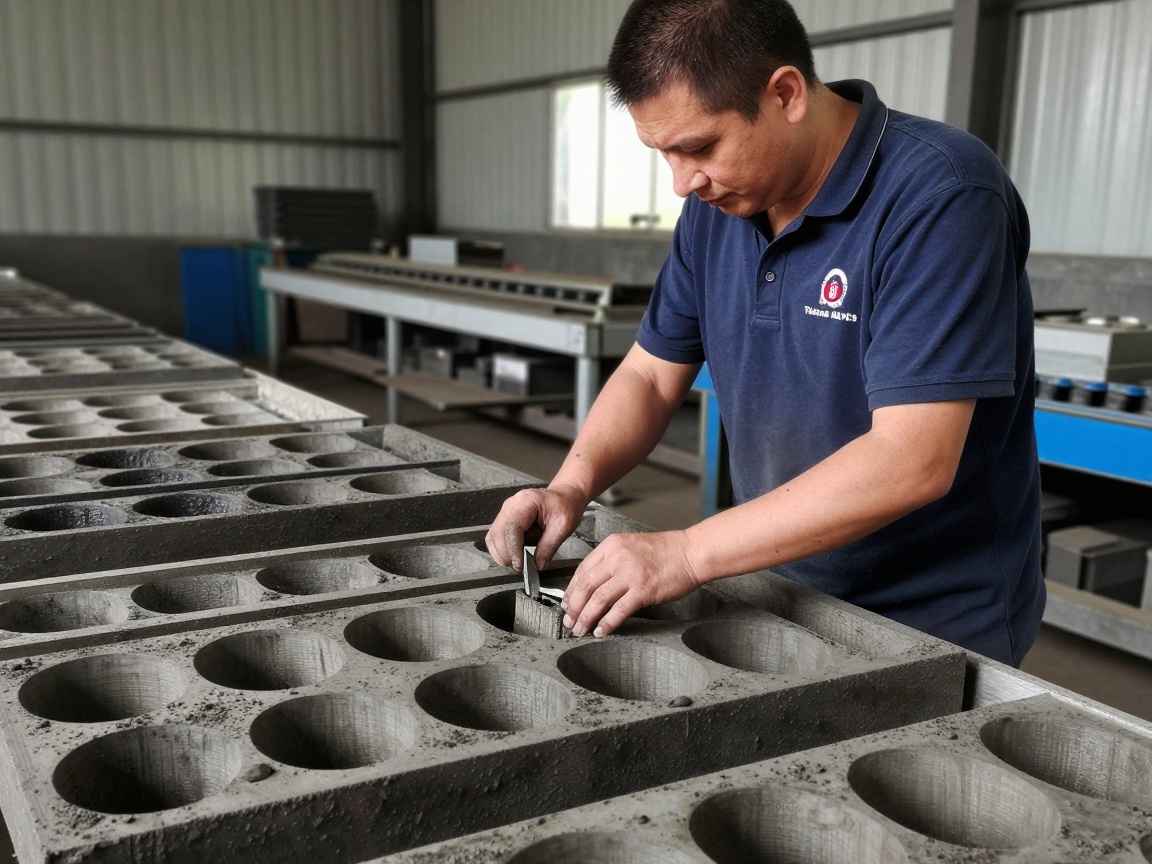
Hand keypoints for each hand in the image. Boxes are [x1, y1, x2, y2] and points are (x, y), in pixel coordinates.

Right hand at [485, 484, 588, 570]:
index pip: (512, 527)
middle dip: (505, 554)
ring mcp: (506, 511)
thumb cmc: (565, 506)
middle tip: (519, 567)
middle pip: (498, 532)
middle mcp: (512, 505)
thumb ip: (549, 546)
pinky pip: (496, 536)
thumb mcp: (563, 527)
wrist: (565, 496)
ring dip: (501, 553)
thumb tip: (538, 565)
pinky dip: (501, 549)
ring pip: (493, 536)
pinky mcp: (505, 518)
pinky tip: (513, 556)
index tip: (520, 564)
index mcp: (527, 502)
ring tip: (516, 562)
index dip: (513, 548)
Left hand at [561, 530, 701, 636]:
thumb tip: (594, 585)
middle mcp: (617, 557)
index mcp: (612, 545)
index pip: (582, 570)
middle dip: (573, 607)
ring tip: (580, 629)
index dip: (571, 590)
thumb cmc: (666, 551)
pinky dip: (607, 623)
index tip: (566, 603)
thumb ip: (611, 561)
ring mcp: (630, 573)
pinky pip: (619, 610)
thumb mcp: (631, 546)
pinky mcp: (643, 589)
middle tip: (568, 621)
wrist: (691, 552)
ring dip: (586, 617)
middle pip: (586, 586)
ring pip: (598, 599)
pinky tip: (601, 631)